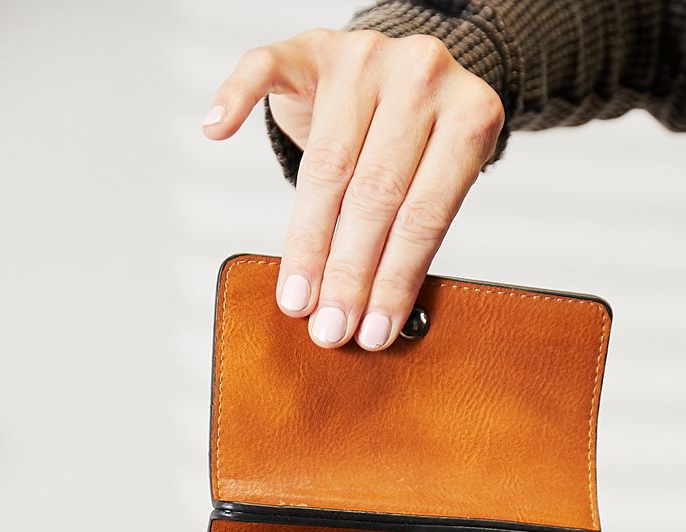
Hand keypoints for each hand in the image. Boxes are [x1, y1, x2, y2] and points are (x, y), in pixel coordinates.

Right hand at [202, 28, 504, 348]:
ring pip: (327, 162)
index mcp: (470, 117)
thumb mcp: (444, 181)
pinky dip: (237, 97)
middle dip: (348, 273)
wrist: (413, 72)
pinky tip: (215, 130)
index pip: (423, 214)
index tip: (371, 332)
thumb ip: (419, 232)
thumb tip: (379, 320)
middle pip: (374, 194)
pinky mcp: (315, 45)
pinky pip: (265, 68)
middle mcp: (422, 76)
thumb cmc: (426, 144)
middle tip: (329, 328)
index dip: (394, 279)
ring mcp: (365, 56)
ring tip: (297, 299)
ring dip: (308, 241)